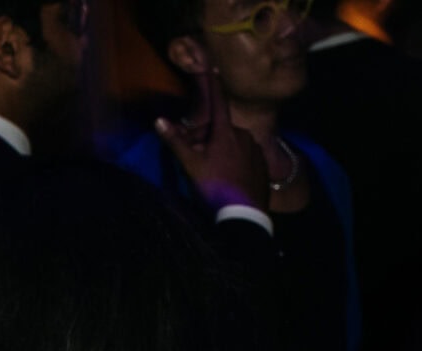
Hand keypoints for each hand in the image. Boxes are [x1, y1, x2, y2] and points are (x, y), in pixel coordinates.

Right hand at [156, 70, 267, 213]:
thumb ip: (176, 142)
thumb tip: (159, 120)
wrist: (244, 214)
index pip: (217, 102)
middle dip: (209, 136)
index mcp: (226, 133)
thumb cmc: (215, 187)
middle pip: (222, 129)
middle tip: (197, 154)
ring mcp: (255, 149)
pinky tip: (228, 176)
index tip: (212, 65)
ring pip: (234, 143)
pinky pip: (245, 155)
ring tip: (212, 170)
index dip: (213, 84)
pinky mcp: (262, 164)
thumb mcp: (191, 165)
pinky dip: (234, 160)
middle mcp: (244, 135)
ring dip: (222, 150)